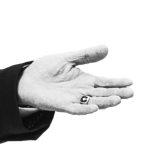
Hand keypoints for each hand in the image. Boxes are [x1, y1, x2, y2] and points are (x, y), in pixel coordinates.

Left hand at [17, 44, 133, 115]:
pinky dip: (85, 109)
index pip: (105, 82)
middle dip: (116, 93)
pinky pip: (75, 109)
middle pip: (103, 93)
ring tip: (117, 100)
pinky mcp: (61, 105)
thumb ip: (86, 55)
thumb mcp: (68, 58)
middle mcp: (82, 91)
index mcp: (85, 80)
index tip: (131, 82)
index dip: (117, 82)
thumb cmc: (46, 69)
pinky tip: (95, 107)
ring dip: (105, 102)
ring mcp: (72, 99)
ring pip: (92, 102)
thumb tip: (106, 48)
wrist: (26, 78)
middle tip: (131, 93)